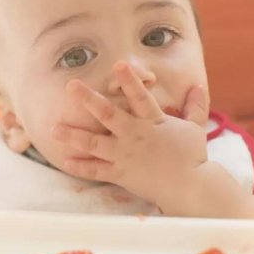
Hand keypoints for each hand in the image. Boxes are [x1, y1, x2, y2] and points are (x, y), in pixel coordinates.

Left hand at [52, 61, 208, 206]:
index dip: (129, 81)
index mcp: (153, 121)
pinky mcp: (120, 174)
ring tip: (54, 129)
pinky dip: (81, 167)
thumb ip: (195, 107)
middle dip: (88, 99)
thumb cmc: (193, 158)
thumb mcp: (195, 129)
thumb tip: (199, 86)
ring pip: (94, 143)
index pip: (140, 96)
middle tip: (71, 86)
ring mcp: (125, 155)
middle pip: (108, 114)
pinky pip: (97, 171)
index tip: (118, 64)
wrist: (189, 188)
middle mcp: (135, 135)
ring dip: (73, 135)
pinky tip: (65, 161)